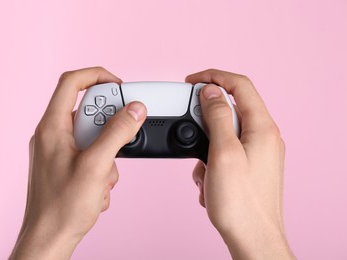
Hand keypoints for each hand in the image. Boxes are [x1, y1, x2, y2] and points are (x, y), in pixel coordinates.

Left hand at [10, 67, 146, 259]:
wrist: (50, 239)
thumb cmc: (61, 208)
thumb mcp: (96, 166)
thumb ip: (117, 134)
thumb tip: (134, 110)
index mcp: (52, 127)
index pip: (72, 82)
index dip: (97, 76)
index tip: (119, 86)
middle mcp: (53, 135)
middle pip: (88, 111)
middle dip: (109, 128)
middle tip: (119, 142)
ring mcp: (60, 152)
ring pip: (94, 136)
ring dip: (108, 155)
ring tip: (104, 177)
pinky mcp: (67, 166)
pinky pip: (91, 154)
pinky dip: (102, 168)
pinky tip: (98, 189)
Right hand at [186, 69, 294, 258]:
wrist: (252, 238)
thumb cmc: (240, 203)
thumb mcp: (223, 153)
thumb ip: (217, 117)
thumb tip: (211, 91)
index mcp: (262, 128)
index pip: (240, 85)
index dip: (214, 76)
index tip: (192, 80)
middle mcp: (264, 137)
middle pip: (231, 108)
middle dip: (205, 118)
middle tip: (190, 127)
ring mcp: (258, 152)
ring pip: (225, 132)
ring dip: (206, 144)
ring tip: (203, 168)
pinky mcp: (250, 166)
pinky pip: (226, 150)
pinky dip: (212, 159)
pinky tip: (209, 180)